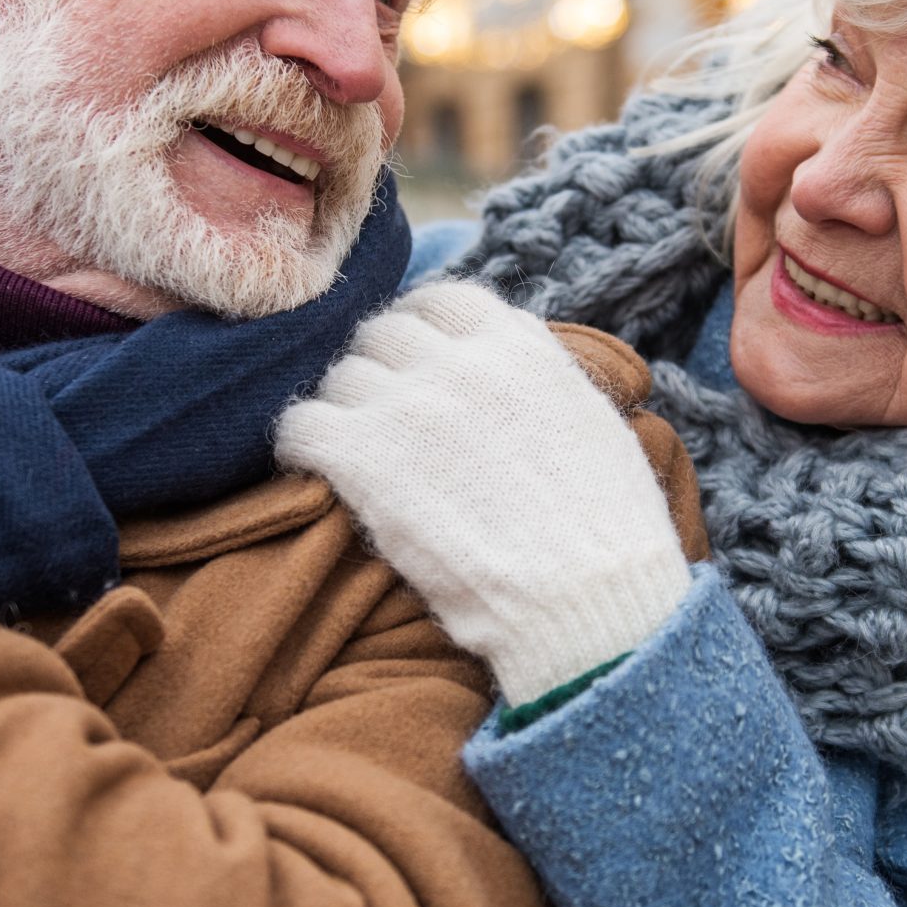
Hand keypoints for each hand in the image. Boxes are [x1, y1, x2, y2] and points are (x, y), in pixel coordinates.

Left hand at [276, 281, 690, 702]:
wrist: (585, 605)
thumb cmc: (606, 536)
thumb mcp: (593, 424)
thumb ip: (540, 376)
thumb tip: (507, 349)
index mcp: (520, 348)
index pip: (440, 302)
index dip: (419, 334)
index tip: (413, 368)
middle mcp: (460, 363)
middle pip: (380, 335)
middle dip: (378, 372)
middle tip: (379, 421)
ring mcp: (409, 408)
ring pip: (337, 378)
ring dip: (341, 412)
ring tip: (351, 454)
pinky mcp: (364, 460)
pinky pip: (299, 426)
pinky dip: (299, 446)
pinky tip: (313, 471)